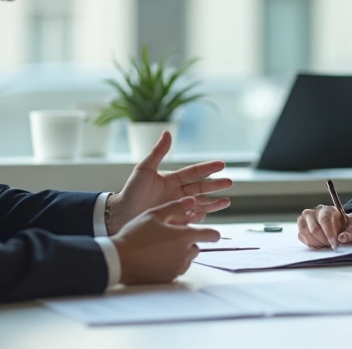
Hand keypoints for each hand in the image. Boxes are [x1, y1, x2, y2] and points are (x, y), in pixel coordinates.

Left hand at [108, 131, 232, 232]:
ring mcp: (178, 207)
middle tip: (229, 182)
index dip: (208, 168)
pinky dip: (202, 216)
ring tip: (227, 201)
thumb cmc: (131, 191)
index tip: (222, 164)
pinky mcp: (175, 220)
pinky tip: (210, 214)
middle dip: (215, 186)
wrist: (121, 214)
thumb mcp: (144, 169)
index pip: (194, 172)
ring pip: (200, 204)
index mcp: (173, 180)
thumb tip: (167, 132)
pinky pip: (192, 218)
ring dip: (213, 203)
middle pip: (201, 188)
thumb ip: (158, 152)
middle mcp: (178, 193)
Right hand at [111, 196, 221, 284]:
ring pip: (187, 259)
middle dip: (187, 242)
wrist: (119, 260)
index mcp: (185, 236)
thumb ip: (176, 207)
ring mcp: (178, 268)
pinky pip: (177, 270)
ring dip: (180, 254)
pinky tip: (157, 259)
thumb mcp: (154, 215)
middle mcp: (185, 253)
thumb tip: (192, 201)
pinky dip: (172, 265)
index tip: (213, 234)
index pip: (210, 235)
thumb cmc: (135, 235)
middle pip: (196, 247)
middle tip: (170, 237)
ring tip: (161, 248)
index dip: (213, 234)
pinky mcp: (169, 278)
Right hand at [297, 205, 351, 249]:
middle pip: (314, 229)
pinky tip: (320, 245)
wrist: (343, 227)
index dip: (329, 234)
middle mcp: (313, 213)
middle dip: (324, 241)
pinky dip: (311, 244)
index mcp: (327, 210)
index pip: (324, 220)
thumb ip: (351, 232)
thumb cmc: (347, 226)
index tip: (335, 245)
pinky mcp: (301, 228)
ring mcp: (304, 220)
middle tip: (332, 246)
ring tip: (326, 245)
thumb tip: (342, 238)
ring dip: (317, 243)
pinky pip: (302, 238)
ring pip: (305, 234)